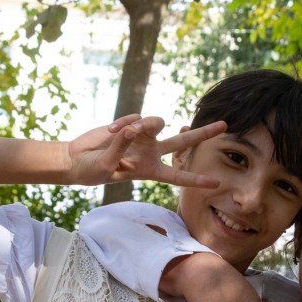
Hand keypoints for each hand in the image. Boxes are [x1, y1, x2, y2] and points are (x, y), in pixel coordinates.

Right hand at [66, 114, 226, 186]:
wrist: (78, 159)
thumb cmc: (93, 171)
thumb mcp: (107, 166)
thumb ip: (120, 149)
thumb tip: (132, 130)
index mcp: (150, 170)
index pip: (177, 175)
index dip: (196, 179)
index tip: (216, 183)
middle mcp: (151, 152)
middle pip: (183, 142)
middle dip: (203, 133)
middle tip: (224, 125)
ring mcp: (142, 137)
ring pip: (157, 123)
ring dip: (146, 124)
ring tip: (126, 131)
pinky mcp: (130, 124)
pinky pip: (135, 118)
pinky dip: (123, 123)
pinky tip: (109, 131)